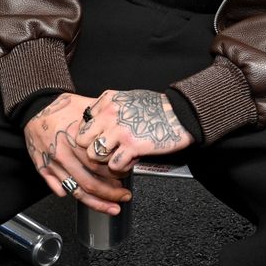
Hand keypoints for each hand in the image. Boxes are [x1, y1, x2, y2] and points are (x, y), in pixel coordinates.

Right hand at [24, 93, 131, 214]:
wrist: (37, 107)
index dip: (117, 174)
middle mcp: (65, 155)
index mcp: (78, 141)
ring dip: (96, 202)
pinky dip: (73, 195)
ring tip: (112, 207)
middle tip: (124, 197)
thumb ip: (106, 122)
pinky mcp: (43, 169)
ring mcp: (53, 164)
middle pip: (91, 182)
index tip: (128, 177)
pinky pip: (59, 187)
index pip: (101, 165)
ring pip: (77, 189)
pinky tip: (88, 201)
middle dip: (110, 193)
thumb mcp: (89, 110)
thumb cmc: (65, 107)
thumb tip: (126, 131)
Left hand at [75, 89, 193, 174]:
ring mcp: (120, 131)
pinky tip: (131, 162)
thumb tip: (95, 120)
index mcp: (109, 100)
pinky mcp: (132, 146)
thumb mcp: (130, 97)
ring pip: (95, 155)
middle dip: (92, 149)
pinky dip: (122, 168)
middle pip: (82, 141)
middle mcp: (110, 114)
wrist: (183, 113)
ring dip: (106, 161)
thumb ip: (110, 107)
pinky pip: (114, 165)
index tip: (99, 140)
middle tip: (106, 152)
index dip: (89, 136)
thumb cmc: (160, 107)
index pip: (82, 123)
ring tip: (119, 158)